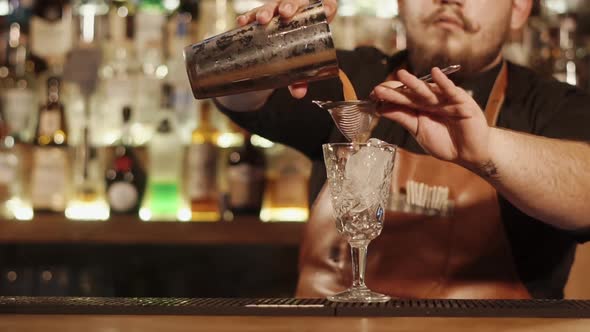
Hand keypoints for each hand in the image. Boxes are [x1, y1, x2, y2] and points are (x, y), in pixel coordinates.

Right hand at [237, 0, 338, 98]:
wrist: (273, 55)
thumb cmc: (292, 58)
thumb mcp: (297, 68)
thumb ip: (300, 79)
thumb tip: (299, 93)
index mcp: (313, 22)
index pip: (326, 7)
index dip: (328, 6)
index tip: (326, 11)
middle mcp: (295, 13)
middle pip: (296, 2)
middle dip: (290, 5)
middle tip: (285, 13)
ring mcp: (277, 13)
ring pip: (273, 6)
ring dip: (267, 10)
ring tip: (262, 20)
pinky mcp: (261, 17)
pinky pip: (253, 14)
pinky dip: (248, 17)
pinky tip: (243, 22)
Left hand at [371, 68, 491, 168]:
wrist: (469, 153)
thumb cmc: (445, 142)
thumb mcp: (419, 131)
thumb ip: (402, 118)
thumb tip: (380, 109)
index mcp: (420, 107)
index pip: (402, 99)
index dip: (389, 96)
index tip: (373, 94)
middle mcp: (431, 100)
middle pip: (411, 93)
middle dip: (395, 90)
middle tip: (378, 89)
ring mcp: (446, 99)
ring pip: (428, 90)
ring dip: (414, 82)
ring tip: (401, 75)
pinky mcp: (462, 102)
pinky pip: (451, 90)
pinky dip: (443, 82)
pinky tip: (434, 73)